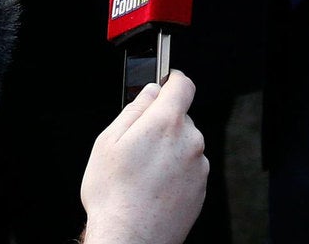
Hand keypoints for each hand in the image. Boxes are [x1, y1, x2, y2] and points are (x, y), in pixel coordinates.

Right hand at [80, 72, 207, 243]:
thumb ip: (133, 109)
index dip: (171, 80)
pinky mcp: (200, 188)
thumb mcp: (108, 142)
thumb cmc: (114, 196)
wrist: (131, 239)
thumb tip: (150, 93)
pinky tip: (154, 188)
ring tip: (143, 174)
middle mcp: (190, 141)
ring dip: (168, 150)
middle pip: (180, 117)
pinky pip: (188, 168)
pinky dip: (174, 172)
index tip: (163, 84)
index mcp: (166, 123)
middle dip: (161, 124)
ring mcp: (198, 166)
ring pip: (184, 144)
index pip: (182, 84)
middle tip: (137, 146)